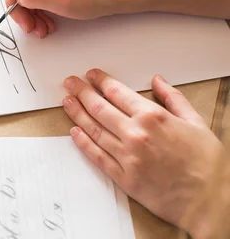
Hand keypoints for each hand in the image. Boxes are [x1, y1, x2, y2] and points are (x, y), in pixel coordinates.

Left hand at [62, 69, 223, 237]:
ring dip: (77, 113)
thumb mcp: (196, 122)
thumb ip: (173, 98)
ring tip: (66, 102)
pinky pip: (97, 156)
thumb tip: (157, 80)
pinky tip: (73, 132)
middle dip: (82, 92)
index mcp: (153, 117)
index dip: (100, 81)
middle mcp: (136, 134)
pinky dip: (83, 143)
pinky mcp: (123, 177)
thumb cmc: (207, 163)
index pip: (117, 92)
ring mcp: (127, 156)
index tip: (90, 75)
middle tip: (70, 83)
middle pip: (99, 107)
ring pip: (93, 129)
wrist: (211, 201)